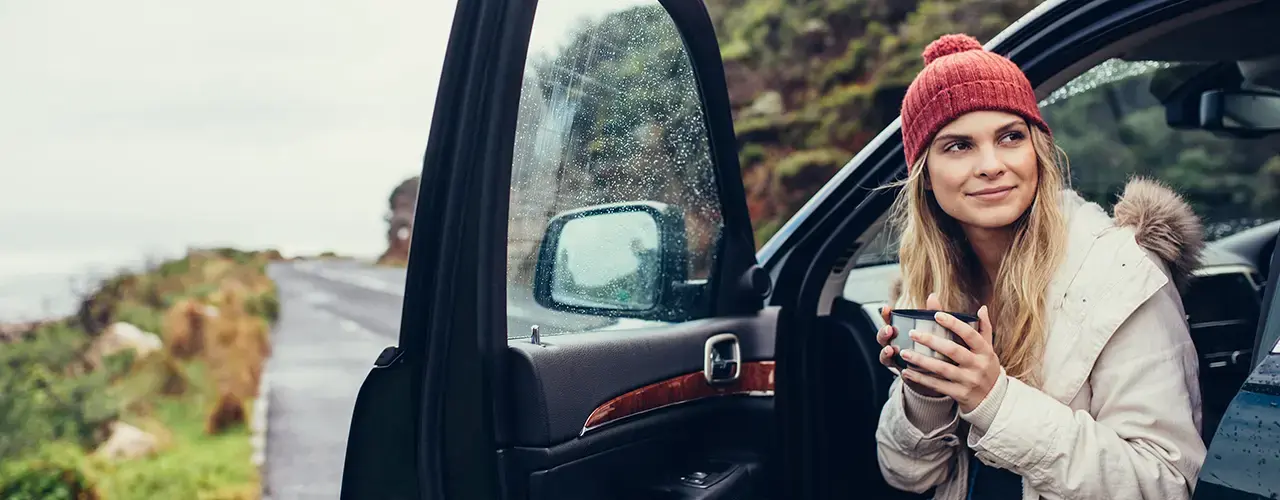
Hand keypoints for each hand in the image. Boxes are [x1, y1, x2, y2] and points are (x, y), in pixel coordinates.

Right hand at [877, 303, 942, 397]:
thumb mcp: (935, 330)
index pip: (889, 322)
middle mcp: (895, 346)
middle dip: (883, 333)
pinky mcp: (904, 374)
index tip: (886, 307)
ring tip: (890, 349)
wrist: (941, 374)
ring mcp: (898, 361)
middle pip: (883, 339)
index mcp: (901, 334)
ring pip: (885, 356)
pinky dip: (899, 371)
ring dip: (885, 352)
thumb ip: (932, 314)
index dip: (885, 315)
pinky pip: (897, 373)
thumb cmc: (937, 347)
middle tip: (889, 329)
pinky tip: (903, 369)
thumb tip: (933, 296)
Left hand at [899, 295, 998, 412]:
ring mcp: (969, 381)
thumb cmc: (987, 368)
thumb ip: (984, 328)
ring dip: (921, 360)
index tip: (936, 315)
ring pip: (942, 369)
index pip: (970, 334)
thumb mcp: (989, 349)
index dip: (954, 324)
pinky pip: (937, 385)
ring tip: (904, 352)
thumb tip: (982, 308)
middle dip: (932, 341)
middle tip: (912, 333)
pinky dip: (921, 379)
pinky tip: (907, 372)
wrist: (993, 400)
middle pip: (953, 350)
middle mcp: (978, 365)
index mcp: (985, 351)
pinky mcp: (960, 394)